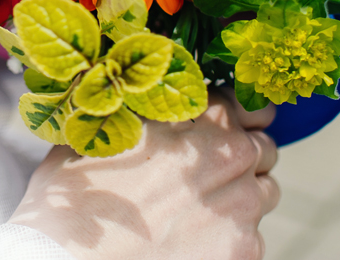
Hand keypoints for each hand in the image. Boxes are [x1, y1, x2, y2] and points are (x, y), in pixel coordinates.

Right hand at [7, 88, 278, 259]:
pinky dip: (232, 236)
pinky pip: (255, 236)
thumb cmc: (73, 202)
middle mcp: (225, 161)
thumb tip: (149, 94)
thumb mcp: (99, 136)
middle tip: (211, 171)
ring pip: (266, 192)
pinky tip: (194, 239)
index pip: (246, 105)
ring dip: (243, 194)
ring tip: (201, 208)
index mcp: (193, 123)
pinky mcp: (241, 253)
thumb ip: (142, 113)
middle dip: (243, 155)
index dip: (238, 114)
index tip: (231, 124)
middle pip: (263, 147)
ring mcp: (238, 210)